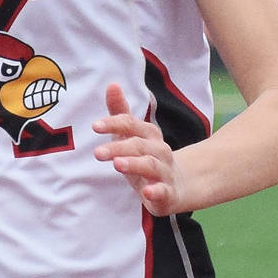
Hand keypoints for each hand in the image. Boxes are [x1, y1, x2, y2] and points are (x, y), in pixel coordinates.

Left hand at [93, 83, 184, 215]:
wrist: (181, 186)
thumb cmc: (149, 158)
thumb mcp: (133, 137)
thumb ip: (121, 113)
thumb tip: (112, 84)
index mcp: (149, 135)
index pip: (132, 124)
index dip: (115, 123)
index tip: (95, 126)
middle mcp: (159, 151)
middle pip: (139, 145)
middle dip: (118, 147)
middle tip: (97, 152)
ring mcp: (165, 172)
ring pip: (151, 165)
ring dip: (135, 163)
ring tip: (117, 164)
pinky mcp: (168, 194)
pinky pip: (164, 192)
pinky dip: (157, 191)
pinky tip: (147, 192)